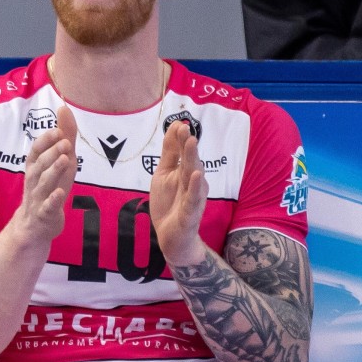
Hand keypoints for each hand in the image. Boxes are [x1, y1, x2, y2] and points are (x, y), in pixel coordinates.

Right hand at [9, 104, 77, 248]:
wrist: (35, 225)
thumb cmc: (49, 187)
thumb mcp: (59, 160)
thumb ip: (64, 136)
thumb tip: (64, 108)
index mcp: (35, 167)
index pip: (35, 151)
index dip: (45, 141)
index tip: (57, 130)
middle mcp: (33, 180)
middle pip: (40, 165)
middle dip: (52, 153)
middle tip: (66, 143)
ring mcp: (38, 198)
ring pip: (44, 183)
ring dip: (54, 171)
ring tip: (65, 159)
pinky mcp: (45, 214)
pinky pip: (47, 207)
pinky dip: (53, 200)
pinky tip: (60, 192)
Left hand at [149, 118, 209, 265]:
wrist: (172, 238)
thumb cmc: (170, 203)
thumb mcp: (164, 174)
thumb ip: (169, 152)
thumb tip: (174, 126)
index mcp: (184, 172)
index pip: (182, 152)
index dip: (180, 139)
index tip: (178, 123)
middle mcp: (192, 183)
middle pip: (190, 162)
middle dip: (188, 146)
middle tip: (186, 129)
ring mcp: (193, 198)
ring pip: (193, 177)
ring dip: (193, 160)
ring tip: (191, 143)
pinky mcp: (191, 214)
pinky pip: (194, 199)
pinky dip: (196, 188)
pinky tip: (197, 176)